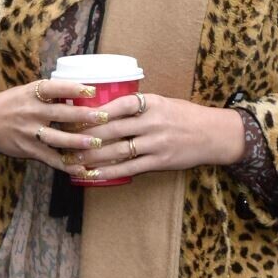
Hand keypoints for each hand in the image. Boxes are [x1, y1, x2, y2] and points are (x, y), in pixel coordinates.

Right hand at [0, 80, 104, 167]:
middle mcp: (30, 112)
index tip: (91, 89)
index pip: (53, 88)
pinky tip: (82, 168)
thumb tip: (84, 90)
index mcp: (32, 93)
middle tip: (104, 117)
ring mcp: (29, 133)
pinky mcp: (29, 150)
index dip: (72, 88)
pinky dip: (67, 165)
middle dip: (84, 115)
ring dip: (78, 142)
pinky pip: (50, 159)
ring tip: (96, 143)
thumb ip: (51, 93)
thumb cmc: (12, 104)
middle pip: (60, 114)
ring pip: (57, 138)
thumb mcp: (28, 91)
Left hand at [63, 92, 244, 178]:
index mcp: (152, 103)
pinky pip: (129, 168)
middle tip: (63, 139)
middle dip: (85, 136)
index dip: (97, 111)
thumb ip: (138, 105)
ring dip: (91, 157)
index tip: (76, 115)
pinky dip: (109, 172)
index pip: (120, 104)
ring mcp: (156, 143)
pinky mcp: (160, 162)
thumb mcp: (163, 102)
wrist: (213, 135)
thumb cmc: (185, 116)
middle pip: (112, 129)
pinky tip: (93, 175)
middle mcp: (153, 122)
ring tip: (71, 160)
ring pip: (117, 150)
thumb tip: (104, 107)